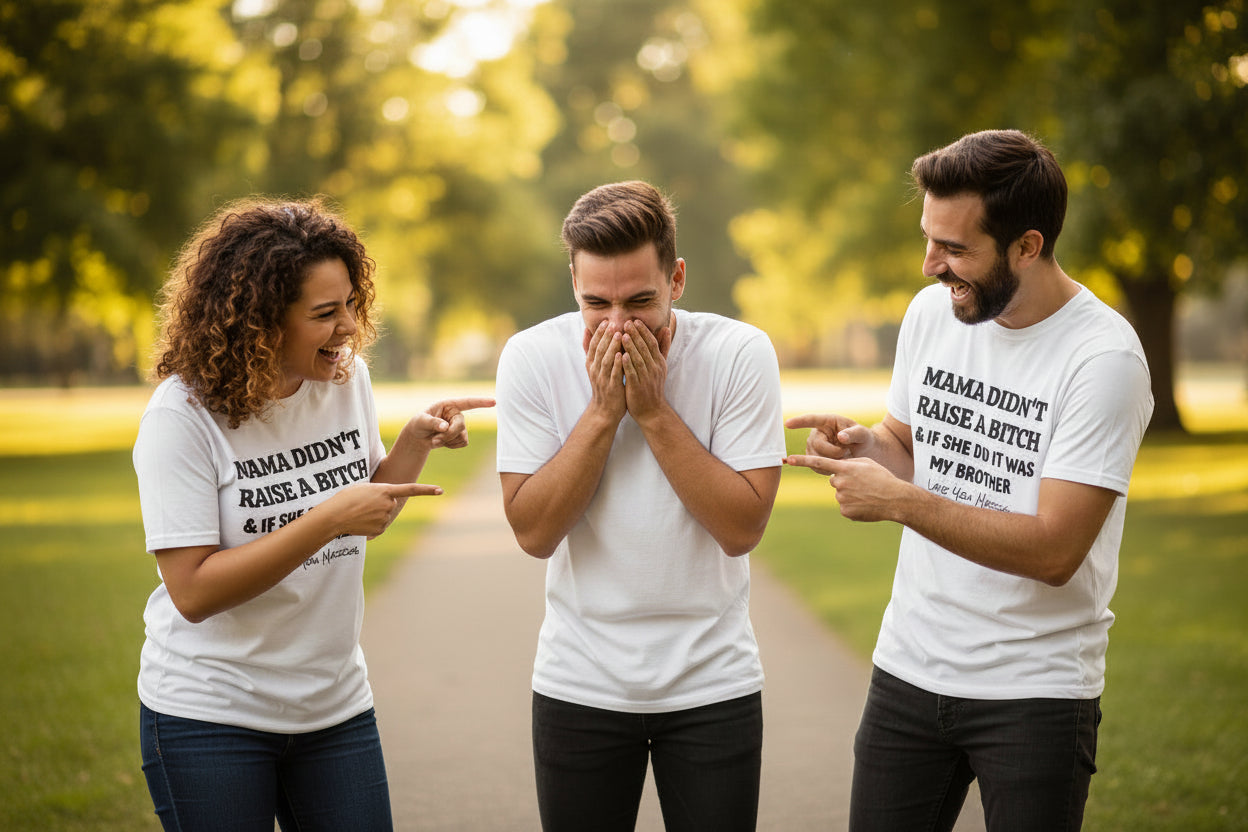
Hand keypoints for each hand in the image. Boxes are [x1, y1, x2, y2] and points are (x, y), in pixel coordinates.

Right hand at [325, 480, 442, 538]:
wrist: (335, 516)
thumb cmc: (346, 498)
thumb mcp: (364, 487)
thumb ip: (379, 492)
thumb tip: (388, 502)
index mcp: (385, 490)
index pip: (411, 489)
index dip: (426, 490)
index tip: (440, 490)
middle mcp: (389, 504)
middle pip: (391, 503)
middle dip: (382, 503)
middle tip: (365, 503)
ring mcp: (385, 518)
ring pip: (386, 515)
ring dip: (376, 513)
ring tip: (361, 512)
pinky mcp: (381, 529)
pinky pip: (381, 525)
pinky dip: (373, 523)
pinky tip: (362, 521)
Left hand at [414, 397, 495, 448]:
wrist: (420, 436)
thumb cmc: (419, 424)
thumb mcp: (421, 421)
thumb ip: (433, 423)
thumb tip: (445, 427)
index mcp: (449, 404)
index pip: (468, 402)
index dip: (481, 402)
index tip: (494, 402)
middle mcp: (457, 414)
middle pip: (461, 426)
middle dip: (448, 435)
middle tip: (435, 440)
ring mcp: (460, 425)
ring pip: (462, 436)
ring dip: (448, 441)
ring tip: (435, 440)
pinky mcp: (461, 435)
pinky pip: (462, 443)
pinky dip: (451, 445)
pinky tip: (443, 442)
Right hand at [583, 320, 625, 420]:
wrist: (604, 411)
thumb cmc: (603, 386)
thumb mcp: (594, 367)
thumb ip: (592, 351)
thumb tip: (587, 331)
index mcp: (591, 364)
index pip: (593, 345)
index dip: (598, 333)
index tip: (605, 321)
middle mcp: (595, 370)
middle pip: (598, 350)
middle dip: (605, 336)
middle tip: (612, 323)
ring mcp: (602, 379)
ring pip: (605, 360)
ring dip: (611, 347)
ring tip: (618, 334)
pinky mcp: (611, 387)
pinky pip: (613, 374)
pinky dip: (617, 364)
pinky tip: (622, 355)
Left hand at [621, 319, 669, 420]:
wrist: (652, 410)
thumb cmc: (652, 386)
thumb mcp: (660, 366)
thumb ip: (663, 347)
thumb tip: (666, 328)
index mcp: (659, 362)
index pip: (651, 343)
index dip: (643, 331)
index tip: (635, 320)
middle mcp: (654, 368)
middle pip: (645, 348)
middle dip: (636, 335)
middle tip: (626, 322)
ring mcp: (646, 377)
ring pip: (638, 359)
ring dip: (631, 347)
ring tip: (622, 335)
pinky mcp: (638, 387)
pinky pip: (633, 373)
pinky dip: (628, 364)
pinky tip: (622, 356)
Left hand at [781, 455, 903, 522]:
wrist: (895, 499)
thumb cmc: (882, 478)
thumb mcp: (866, 463)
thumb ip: (847, 465)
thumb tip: (834, 475)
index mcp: (844, 468)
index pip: (819, 462)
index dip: (802, 461)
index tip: (787, 459)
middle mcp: (839, 482)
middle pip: (835, 481)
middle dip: (845, 482)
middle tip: (863, 484)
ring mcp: (841, 498)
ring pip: (840, 494)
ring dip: (851, 494)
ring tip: (867, 495)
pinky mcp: (845, 511)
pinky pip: (845, 507)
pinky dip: (854, 506)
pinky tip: (865, 505)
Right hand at [784, 413, 873, 460]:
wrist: (865, 453)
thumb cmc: (865, 439)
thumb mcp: (864, 434)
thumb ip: (854, 434)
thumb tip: (841, 436)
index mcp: (828, 421)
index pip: (811, 420)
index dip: (799, 422)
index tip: (787, 424)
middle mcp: (818, 433)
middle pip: (815, 444)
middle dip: (830, 452)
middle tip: (845, 453)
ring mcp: (814, 446)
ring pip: (813, 457)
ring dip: (828, 461)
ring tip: (844, 458)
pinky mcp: (815, 458)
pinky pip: (815, 465)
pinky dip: (826, 468)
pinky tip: (837, 465)